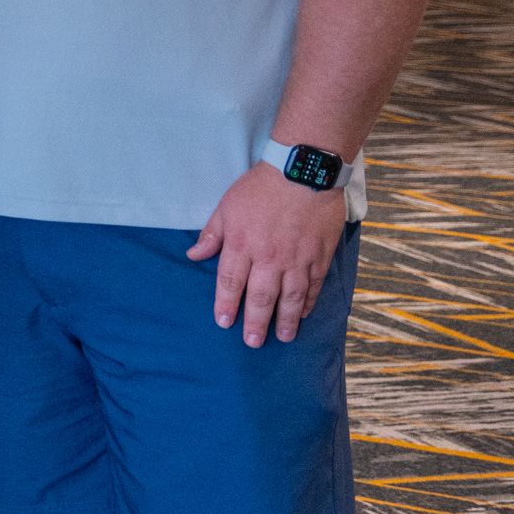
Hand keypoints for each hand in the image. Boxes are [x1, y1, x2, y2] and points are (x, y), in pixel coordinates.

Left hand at [189, 162, 348, 346]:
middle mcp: (269, 257)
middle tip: (252, 342)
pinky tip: (303, 314)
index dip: (226, 304)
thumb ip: (212, 234)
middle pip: (261, 296)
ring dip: (285, 320)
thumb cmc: (260, 187)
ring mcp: (297, 258)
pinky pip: (314, 285)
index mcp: (242, 245)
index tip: (223, 322)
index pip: (230, 282)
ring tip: (282, 337)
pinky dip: (309, 301)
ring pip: (290, 297)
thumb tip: (194, 255)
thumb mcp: (227, 206)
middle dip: (256, 322)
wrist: (303, 171)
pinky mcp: (320, 255)